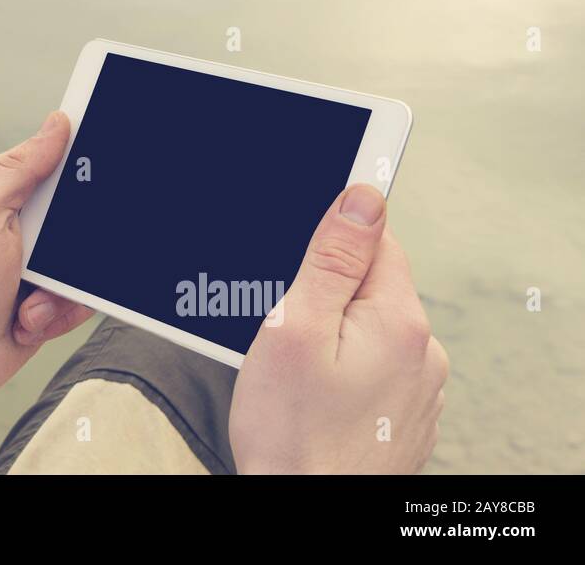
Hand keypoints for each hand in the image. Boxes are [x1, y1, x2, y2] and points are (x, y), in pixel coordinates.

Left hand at [0, 111, 95, 425]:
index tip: (99, 168)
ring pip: (89, 261)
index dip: (81, 160)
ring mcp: (39, 264)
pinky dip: (59, 314)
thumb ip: (20, 168)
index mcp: (4, 192)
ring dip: (61, 290)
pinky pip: (84, 299)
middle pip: (82, 213)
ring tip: (27, 303)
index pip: (55, 159)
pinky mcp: (51, 300)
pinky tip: (27, 322)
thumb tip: (57, 123)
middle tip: (46, 259)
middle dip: (74, 243)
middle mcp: (24, 225)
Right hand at [229, 184, 448, 472]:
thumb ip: (333, 259)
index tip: (298, 270)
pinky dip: (345, 371)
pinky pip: (376, 367)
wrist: (303, 513)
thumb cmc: (290, 434)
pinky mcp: (408, 416)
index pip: (377, 239)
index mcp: (400, 321)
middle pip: (372, 285)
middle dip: (325, 296)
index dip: (329, 244)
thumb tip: (364, 197)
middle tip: (284, 334)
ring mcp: (421, 389)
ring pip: (371, 328)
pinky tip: (314, 397)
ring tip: (295, 374)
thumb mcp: (294, 328)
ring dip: (335, 335)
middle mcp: (424, 352)